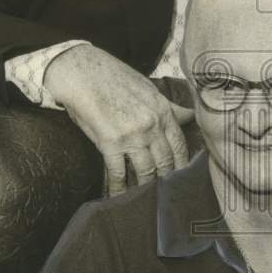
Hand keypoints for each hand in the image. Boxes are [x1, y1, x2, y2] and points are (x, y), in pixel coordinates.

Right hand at [44, 44, 195, 194]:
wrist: (82, 73)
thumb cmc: (113, 78)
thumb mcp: (147, 89)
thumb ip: (169, 107)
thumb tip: (189, 115)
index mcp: (162, 111)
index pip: (179, 144)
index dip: (183, 163)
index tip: (184, 176)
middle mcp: (151, 126)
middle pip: (165, 161)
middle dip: (167, 179)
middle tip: (168, 194)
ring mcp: (132, 136)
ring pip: (145, 170)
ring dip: (145, 186)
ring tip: (146, 199)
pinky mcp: (110, 144)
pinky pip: (118, 173)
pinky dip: (118, 188)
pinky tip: (118, 197)